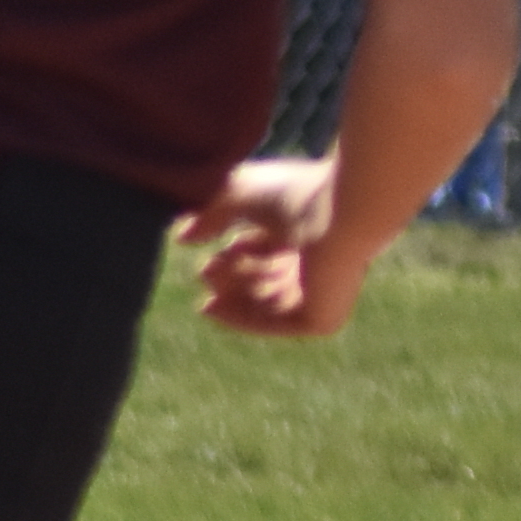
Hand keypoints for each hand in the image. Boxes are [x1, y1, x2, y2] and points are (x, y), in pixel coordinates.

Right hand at [181, 158, 376, 339]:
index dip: (238, 254)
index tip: (213, 249)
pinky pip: (277, 325)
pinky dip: (244, 318)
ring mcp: (324, 294)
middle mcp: (322, 264)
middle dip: (231, 276)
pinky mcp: (325, 317)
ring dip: (233, 292)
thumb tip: (181, 238)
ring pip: (268, 302)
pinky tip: (213, 308)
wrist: (340, 214)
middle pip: (267, 279)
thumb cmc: (296, 195)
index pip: (271, 252)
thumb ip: (210, 215)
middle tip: (207, 269)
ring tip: (212, 275)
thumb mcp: (241, 196)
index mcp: (314, 232)